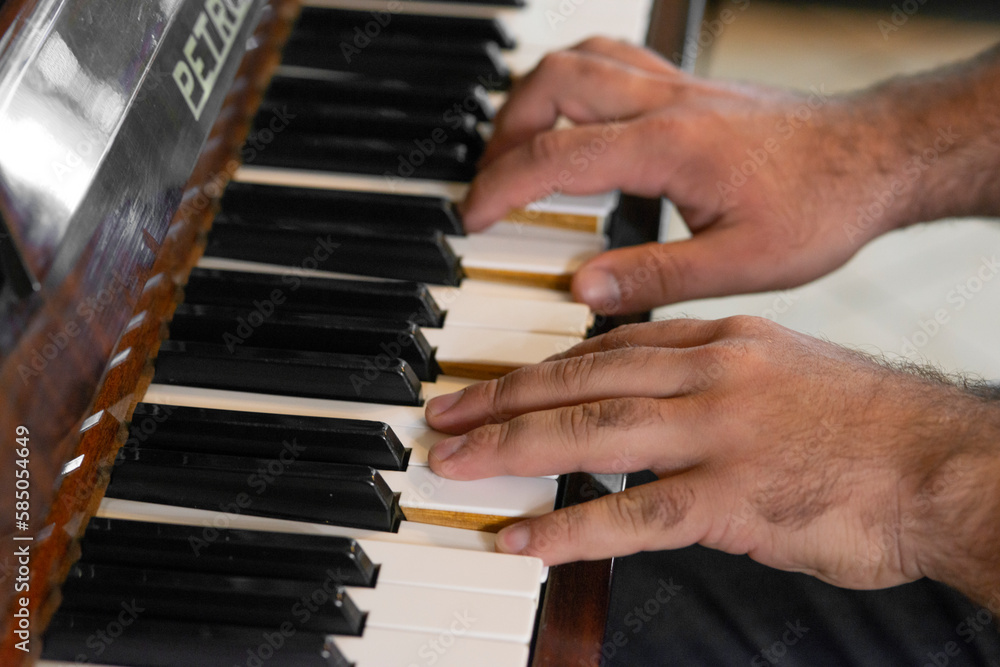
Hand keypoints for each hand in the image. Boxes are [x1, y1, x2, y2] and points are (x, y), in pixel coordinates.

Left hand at [425, 317, 999, 604]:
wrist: (944, 465)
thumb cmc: (868, 424)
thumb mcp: (783, 368)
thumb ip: (710, 375)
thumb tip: (649, 392)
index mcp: (721, 340)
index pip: (606, 347)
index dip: (540, 366)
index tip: (495, 382)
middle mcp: (710, 375)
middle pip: (581, 380)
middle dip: (502, 398)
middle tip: (445, 415)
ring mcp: (718, 434)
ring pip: (591, 433)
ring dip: (512, 448)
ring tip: (456, 464)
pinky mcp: (732, 499)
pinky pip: (631, 512)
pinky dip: (567, 527)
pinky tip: (521, 538)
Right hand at [463, 38, 918, 314]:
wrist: (877, 158)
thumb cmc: (823, 206)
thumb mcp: (742, 263)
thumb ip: (655, 277)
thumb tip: (584, 289)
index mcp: (670, 148)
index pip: (555, 157)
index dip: (500, 189)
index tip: (472, 220)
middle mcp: (665, 104)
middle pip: (550, 88)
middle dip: (503, 136)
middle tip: (491, 186)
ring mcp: (675, 86)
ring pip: (576, 61)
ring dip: (531, 101)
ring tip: (516, 150)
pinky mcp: (687, 86)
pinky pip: (611, 59)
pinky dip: (572, 82)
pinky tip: (572, 118)